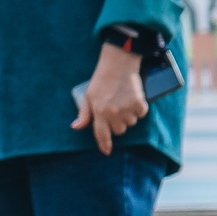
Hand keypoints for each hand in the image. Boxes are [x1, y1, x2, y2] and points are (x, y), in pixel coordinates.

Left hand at [70, 41, 149, 155]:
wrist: (118, 64)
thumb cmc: (101, 80)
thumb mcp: (88, 97)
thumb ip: (84, 114)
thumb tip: (75, 127)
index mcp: (99, 112)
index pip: (101, 134)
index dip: (104, 144)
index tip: (107, 151)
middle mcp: (113, 113)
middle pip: (119, 131)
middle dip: (117, 124)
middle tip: (114, 110)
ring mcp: (127, 109)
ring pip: (130, 123)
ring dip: (128, 116)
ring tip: (122, 101)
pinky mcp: (139, 104)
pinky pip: (140, 114)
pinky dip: (138, 109)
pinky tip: (132, 99)